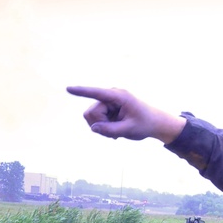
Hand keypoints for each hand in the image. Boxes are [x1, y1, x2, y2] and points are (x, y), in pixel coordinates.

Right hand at [65, 86, 185, 142]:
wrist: (154, 123)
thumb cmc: (144, 124)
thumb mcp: (129, 130)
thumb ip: (111, 130)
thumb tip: (93, 128)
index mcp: (119, 96)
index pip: (97, 93)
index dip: (81, 91)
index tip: (68, 89)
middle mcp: (111, 96)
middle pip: (91, 113)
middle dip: (100, 125)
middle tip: (115, 133)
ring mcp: (107, 102)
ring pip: (92, 118)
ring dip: (102, 128)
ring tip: (117, 131)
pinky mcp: (106, 108)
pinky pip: (95, 120)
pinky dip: (104, 128)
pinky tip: (115, 130)